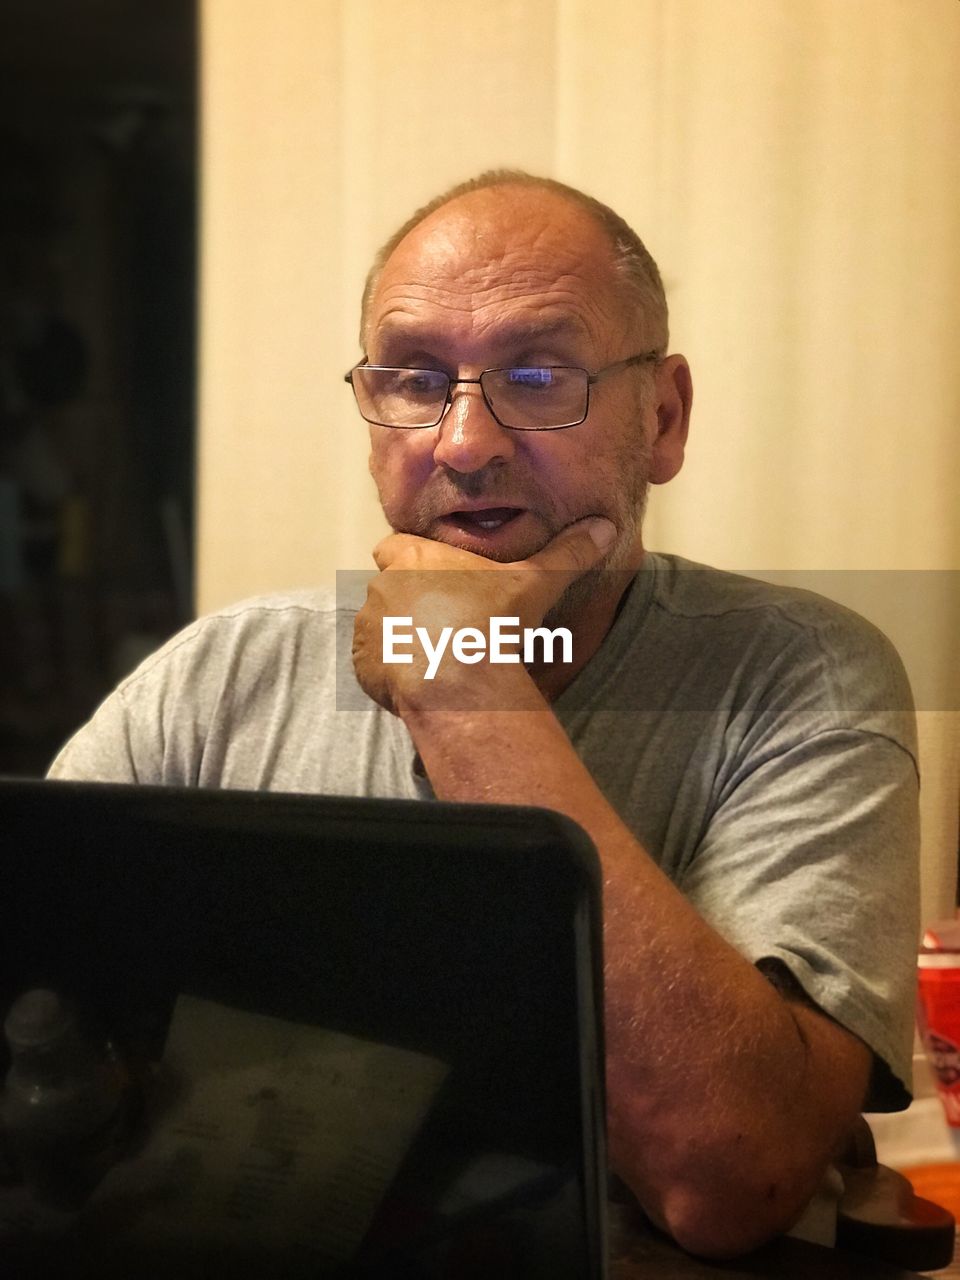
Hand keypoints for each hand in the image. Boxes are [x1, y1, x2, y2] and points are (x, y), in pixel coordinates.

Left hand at [352, 516, 616, 715]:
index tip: (440, 577)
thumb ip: (567, 553)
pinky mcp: (362, 668)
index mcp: (412, 559)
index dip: (415, 560)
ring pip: (379, 627)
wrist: (457, 680)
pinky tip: (425, 681)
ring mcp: (368, 630)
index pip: (396, 547)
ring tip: (437, 657)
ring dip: (400, 638)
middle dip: (411, 602)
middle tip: (448, 623)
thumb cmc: (491, 621)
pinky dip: (392, 672)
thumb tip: (606, 527)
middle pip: (388, 588)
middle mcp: (380, 589)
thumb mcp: (536, 582)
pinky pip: (373, 665)